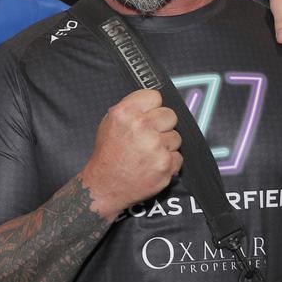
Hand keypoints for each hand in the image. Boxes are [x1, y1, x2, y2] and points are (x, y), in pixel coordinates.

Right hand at [79, 89, 181, 219]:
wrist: (104, 186)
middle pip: (170, 115)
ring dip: (165, 145)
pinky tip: (152, 165)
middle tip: (148, 137)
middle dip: (162, 126)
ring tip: (147, 154)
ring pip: (176, 137)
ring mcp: (155, 146)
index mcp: (125, 113)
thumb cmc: (107, 156)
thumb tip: (152, 105)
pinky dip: (168, 162)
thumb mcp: (108, 123)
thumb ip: (130, 110)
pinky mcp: (165, 164)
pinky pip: (177, 156)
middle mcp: (141, 126)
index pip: (154, 96)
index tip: (148, 116)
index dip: (152, 107)